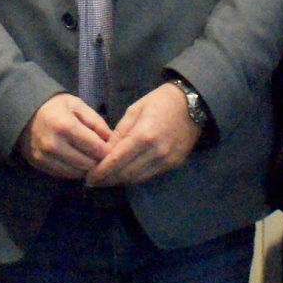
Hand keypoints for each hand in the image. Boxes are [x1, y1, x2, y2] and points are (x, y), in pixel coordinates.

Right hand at [23, 93, 113, 178]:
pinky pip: (65, 175)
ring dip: (87, 168)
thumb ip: (96, 122)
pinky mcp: (40, 165)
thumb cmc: (55, 107)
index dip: (108, 151)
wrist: (24, 113)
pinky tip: (76, 161)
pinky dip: (74, 170)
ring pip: (78, 173)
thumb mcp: (78, 106)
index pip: (96, 148)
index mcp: (65, 126)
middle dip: (99, 161)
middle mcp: (54, 145)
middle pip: (88, 163)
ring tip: (90, 158)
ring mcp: (45, 157)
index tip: (113, 149)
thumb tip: (112, 140)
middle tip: (103, 156)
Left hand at [86, 82, 201, 186]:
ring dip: (120, 181)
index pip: (117, 161)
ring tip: (106, 180)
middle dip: (107, 179)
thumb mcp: (134, 110)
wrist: (193, 103)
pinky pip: (149, 175)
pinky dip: (134, 177)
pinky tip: (124, 174)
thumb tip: (106, 151)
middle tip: (94, 181)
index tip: (89, 177)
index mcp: (143, 136)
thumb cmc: (160, 101)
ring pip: (137, 178)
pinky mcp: (173, 164)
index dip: (101, 172)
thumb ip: (120, 132)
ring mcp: (166, 161)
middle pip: (126, 174)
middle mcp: (155, 152)